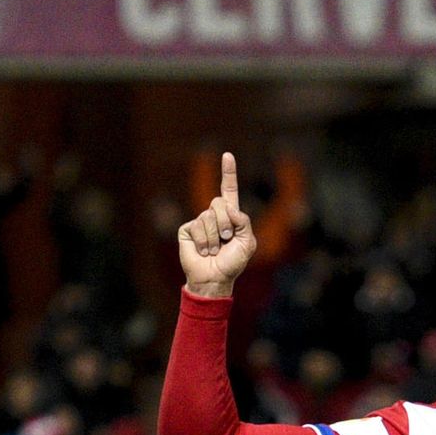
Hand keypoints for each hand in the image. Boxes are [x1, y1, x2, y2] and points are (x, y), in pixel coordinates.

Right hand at [178, 151, 256, 295]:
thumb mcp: (248, 242)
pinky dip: (204, 241)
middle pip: (219, 203)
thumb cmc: (232, 263)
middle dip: (225, 223)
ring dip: (214, 237)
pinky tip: (203, 251)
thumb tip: (228, 207)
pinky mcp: (187, 229)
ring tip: (214, 250)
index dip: (228, 172)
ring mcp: (199, 221)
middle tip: (225, 241)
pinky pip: (197, 226)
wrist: (214, 279)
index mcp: (230, 216)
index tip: (227, 155)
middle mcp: (214, 215)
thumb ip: (244, 221)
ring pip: (208, 217)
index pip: (228, 190)